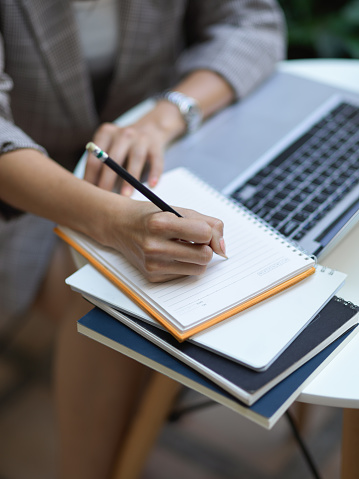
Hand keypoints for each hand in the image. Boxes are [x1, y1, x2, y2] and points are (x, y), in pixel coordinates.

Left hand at [84, 102, 185, 194]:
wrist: (150, 129)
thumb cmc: (122, 148)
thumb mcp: (108, 150)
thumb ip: (99, 167)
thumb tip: (89, 193)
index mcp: (105, 134)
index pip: (95, 159)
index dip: (91, 178)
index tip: (90, 196)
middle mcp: (123, 134)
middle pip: (114, 158)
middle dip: (108, 180)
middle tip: (105, 200)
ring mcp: (141, 139)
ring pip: (136, 159)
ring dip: (130, 179)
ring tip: (125, 196)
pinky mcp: (156, 146)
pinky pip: (156, 161)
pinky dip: (154, 173)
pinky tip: (152, 186)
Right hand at [105, 198, 225, 281]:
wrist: (120, 226)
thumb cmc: (152, 216)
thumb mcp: (179, 210)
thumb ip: (208, 224)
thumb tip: (223, 248)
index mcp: (160, 224)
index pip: (204, 234)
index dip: (207, 232)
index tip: (200, 229)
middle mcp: (154, 246)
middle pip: (204, 256)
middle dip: (205, 247)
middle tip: (194, 240)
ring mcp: (152, 264)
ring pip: (198, 269)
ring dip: (197, 258)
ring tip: (184, 246)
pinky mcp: (152, 277)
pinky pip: (184, 275)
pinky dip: (183, 265)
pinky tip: (170, 254)